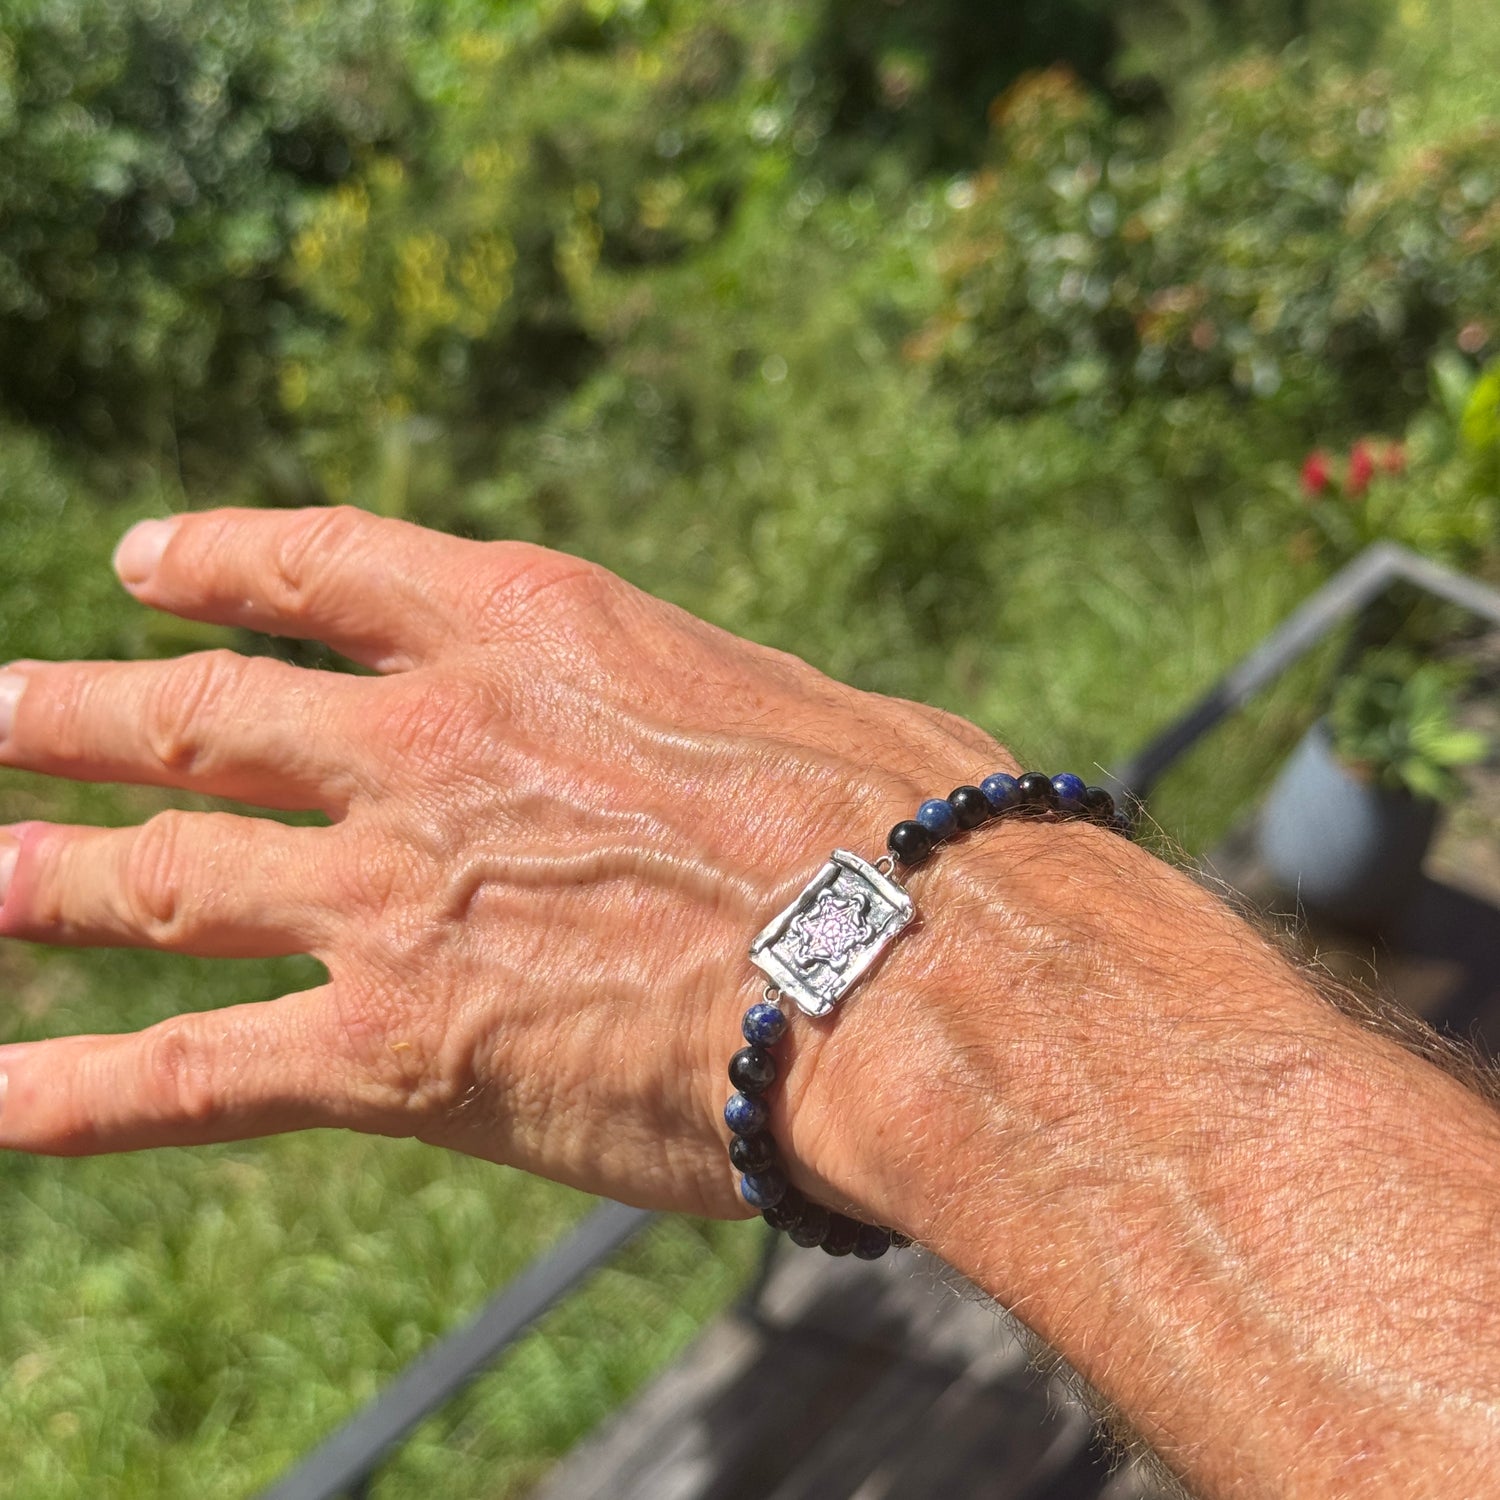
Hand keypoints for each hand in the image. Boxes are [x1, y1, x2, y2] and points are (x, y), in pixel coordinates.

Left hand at [0, 505, 1002, 1216]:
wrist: (918, 960)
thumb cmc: (901, 824)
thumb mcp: (771, 704)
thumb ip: (678, 719)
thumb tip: (698, 759)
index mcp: (530, 626)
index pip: (324, 567)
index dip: (220, 558)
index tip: (145, 561)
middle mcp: (425, 739)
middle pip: (200, 717)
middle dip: (79, 713)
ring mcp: (388, 888)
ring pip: (161, 876)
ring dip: (45, 879)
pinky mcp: (394, 1046)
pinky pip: (192, 1074)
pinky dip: (76, 1092)